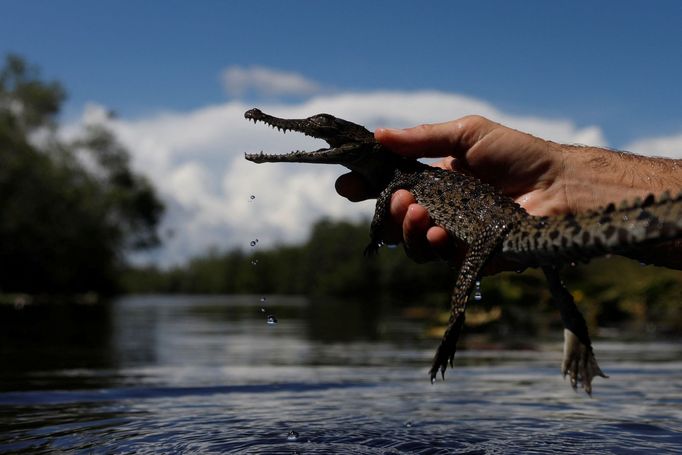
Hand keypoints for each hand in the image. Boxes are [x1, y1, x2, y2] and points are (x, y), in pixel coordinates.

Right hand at [335, 115, 568, 268]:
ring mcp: (456, 237)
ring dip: (407, 230)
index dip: (367, 189)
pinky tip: (438, 233)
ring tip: (417, 212)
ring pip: (414, 246)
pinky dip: (434, 247)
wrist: (562, 183)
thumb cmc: (518, 155)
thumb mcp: (467, 135)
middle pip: (397, 222)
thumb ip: (422, 138)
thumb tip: (378, 136)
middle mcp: (442, 211)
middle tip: (398, 198)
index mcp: (436, 181)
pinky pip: (443, 261)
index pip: (392, 187)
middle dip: (387, 212)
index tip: (347, 185)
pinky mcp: (474, 259)